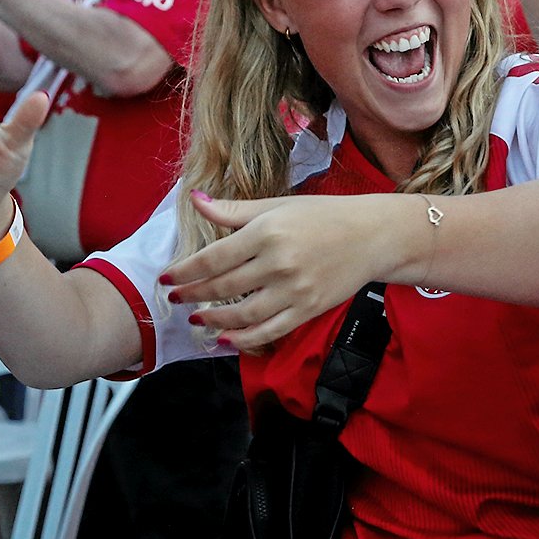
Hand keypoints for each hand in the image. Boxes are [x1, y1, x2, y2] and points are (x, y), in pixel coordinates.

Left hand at [159, 192, 399, 349]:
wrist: (372, 235)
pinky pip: (269, 330)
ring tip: (198, 319)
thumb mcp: (278, 206)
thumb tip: (195, 200)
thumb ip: (234, 210)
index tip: (166, 278)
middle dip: (193, 295)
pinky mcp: (308, 309)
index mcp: (267, 231)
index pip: (214, 258)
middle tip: (176, 299)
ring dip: (213, 320)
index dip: (185, 271)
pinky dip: (244, 338)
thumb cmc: (324, 215)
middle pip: (223, 287)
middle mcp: (278, 262)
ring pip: (242, 314)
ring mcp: (294, 289)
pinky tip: (227, 338)